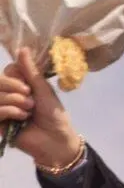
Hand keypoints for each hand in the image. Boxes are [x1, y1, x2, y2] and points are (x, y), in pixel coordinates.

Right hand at [0, 49, 82, 170]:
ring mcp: (3, 108)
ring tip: (29, 111)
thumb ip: (30, 71)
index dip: (15, 75)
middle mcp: (10, 95)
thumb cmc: (54, 114)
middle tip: (30, 98)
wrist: (55, 140)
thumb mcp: (43, 90)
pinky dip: (9, 111)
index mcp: (22, 85)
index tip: (28, 84)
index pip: (9, 70)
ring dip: (14, 101)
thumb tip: (22, 48)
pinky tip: (22, 118)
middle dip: (14, 87)